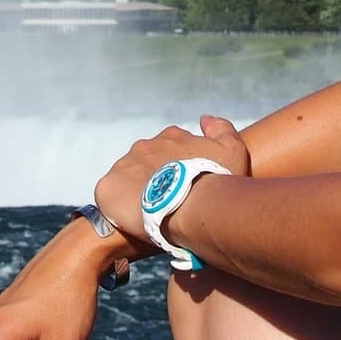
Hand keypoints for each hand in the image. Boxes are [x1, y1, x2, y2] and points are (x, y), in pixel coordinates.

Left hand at [94, 114, 250, 239]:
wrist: (194, 205)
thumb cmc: (217, 180)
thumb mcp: (232, 149)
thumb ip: (221, 128)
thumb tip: (204, 119)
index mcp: (171, 137)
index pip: (170, 149)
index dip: (178, 167)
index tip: (185, 184)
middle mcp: (145, 146)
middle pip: (146, 164)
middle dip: (155, 179)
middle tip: (167, 203)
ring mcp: (124, 165)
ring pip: (127, 180)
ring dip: (136, 193)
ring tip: (150, 215)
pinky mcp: (108, 188)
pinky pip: (109, 196)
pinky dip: (117, 207)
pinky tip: (131, 220)